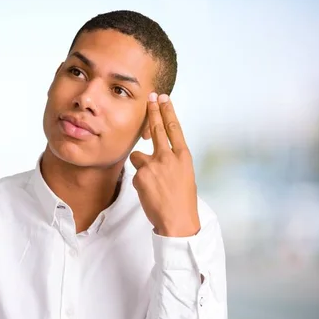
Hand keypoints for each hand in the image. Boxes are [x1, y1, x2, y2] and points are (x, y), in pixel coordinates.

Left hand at [129, 93, 199, 236]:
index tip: (163, 98)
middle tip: (150, 97)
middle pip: (157, 128)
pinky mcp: (140, 176)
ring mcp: (153, 165)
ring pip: (138, 155)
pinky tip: (149, 192)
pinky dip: (140, 181)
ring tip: (153, 183)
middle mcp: (168, 157)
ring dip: (141, 165)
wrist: (177, 220)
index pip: (174, 128)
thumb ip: (172, 160)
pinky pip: (135, 173)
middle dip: (153, 111)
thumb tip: (159, 153)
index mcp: (183, 156)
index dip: (167, 111)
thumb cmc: (182, 200)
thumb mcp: (184, 175)